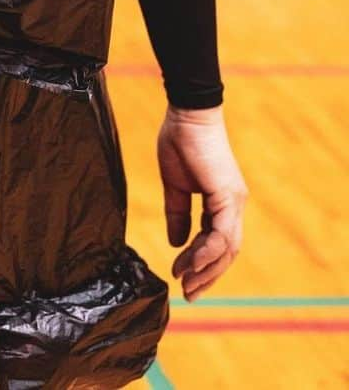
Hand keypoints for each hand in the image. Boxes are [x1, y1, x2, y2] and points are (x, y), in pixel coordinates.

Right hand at [157, 105, 247, 300]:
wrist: (187, 114)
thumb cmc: (179, 142)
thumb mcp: (174, 184)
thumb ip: (177, 214)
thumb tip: (176, 243)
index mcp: (222, 202)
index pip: (216, 243)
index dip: (200, 262)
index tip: (181, 277)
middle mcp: (233, 205)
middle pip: (226, 252)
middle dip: (207, 275)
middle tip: (188, 294)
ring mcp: (233, 201)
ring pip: (227, 248)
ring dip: (207, 269)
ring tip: (186, 283)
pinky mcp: (227, 196)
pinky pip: (221, 233)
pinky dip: (207, 251)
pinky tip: (191, 262)